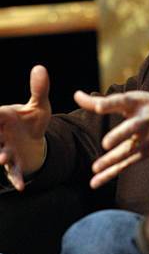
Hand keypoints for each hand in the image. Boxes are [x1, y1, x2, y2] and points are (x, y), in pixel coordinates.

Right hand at [0, 65, 50, 190]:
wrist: (33, 142)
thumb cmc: (31, 121)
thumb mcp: (38, 105)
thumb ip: (39, 89)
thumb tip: (40, 67)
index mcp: (3, 118)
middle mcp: (1, 135)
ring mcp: (6, 151)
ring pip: (0, 155)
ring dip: (0, 157)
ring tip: (2, 158)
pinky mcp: (16, 165)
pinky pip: (15, 173)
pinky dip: (17, 179)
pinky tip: (22, 186)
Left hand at [74, 90, 148, 188]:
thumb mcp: (134, 98)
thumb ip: (105, 102)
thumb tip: (76, 95)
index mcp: (141, 101)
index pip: (123, 101)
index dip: (110, 103)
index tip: (98, 106)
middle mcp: (146, 119)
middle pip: (133, 127)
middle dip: (120, 135)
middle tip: (106, 143)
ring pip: (129, 150)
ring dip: (112, 160)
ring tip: (95, 168)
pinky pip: (128, 163)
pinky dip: (111, 173)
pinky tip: (95, 181)